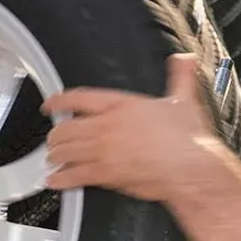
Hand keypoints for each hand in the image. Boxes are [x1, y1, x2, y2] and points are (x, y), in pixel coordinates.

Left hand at [45, 54, 221, 202]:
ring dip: (55, 155)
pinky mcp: (105, 174)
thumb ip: (180, 77)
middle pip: (66, 127)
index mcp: (122, 105)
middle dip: (55, 134)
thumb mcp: (184, 99)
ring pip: (66, 151)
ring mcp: (103, 151)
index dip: (59, 100)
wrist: (190, 167)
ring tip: (51, 158)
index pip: (79, 97)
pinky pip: (74, 175)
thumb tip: (183, 61)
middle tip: (52, 137)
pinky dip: (60, 179)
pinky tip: (55, 180)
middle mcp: (107, 126)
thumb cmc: (188, 138)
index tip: (51, 103)